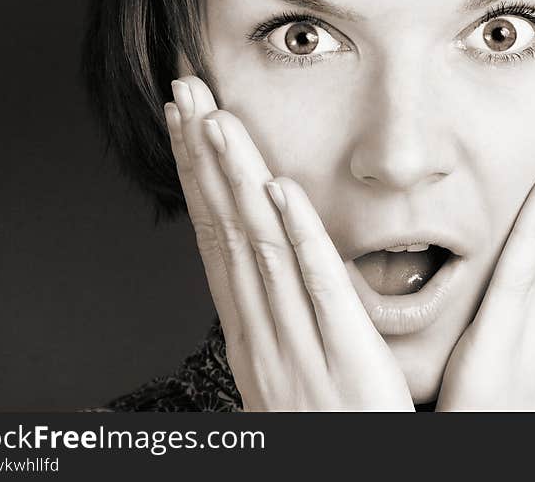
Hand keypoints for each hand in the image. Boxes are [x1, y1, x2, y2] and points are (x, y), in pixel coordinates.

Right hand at [164, 76, 413, 410]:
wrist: (349, 472)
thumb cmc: (322, 424)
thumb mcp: (282, 364)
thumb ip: (272, 309)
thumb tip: (256, 259)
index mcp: (249, 326)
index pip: (214, 236)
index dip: (197, 175)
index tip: (185, 122)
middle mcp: (262, 327)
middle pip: (226, 228)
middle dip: (202, 157)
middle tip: (184, 91)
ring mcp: (298, 341)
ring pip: (260, 246)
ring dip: (236, 180)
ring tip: (217, 120)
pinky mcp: (346, 356)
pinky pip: (319, 288)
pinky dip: (298, 237)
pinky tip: (281, 191)